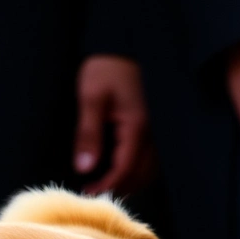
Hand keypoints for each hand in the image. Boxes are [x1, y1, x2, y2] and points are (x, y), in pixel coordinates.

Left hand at [73, 54, 155, 195]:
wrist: (122, 46)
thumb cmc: (105, 68)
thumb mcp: (90, 98)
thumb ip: (88, 134)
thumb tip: (84, 167)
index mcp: (136, 126)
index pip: (125, 169)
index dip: (107, 185)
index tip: (87, 192)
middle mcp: (151, 132)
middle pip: (141, 175)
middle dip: (119, 188)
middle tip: (93, 192)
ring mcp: (155, 130)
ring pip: (149, 169)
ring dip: (129, 181)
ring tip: (104, 184)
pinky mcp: (152, 126)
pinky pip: (149, 157)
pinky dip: (135, 169)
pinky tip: (117, 167)